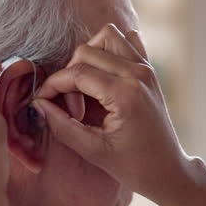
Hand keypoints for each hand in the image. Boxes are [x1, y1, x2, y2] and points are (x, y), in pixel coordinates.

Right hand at [32, 25, 205, 205]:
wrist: (167, 169)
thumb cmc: (132, 166)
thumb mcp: (92, 151)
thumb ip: (61, 125)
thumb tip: (38, 103)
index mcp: (125, 94)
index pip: (76, 73)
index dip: (52, 86)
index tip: (43, 102)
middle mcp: (138, 74)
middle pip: (86, 51)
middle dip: (69, 75)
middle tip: (73, 108)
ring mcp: (146, 68)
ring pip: (106, 36)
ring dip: (87, 57)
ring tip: (86, 87)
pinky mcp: (149, 70)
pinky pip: (126, 41)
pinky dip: (109, 50)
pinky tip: (103, 75)